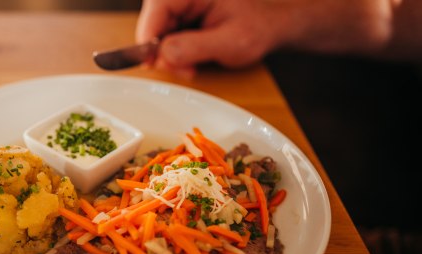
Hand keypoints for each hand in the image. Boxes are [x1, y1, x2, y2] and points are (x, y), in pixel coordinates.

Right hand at [135, 0, 399, 76]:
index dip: (147, 40)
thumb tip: (160, 55)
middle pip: (153, 20)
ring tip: (193, 65)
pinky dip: (178, 47)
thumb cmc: (263, 25)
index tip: (152, 63)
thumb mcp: (230, 41)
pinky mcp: (185, 9)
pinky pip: (170, 29)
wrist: (281, 20)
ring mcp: (184, 0)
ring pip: (159, 27)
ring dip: (171, 51)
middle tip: (184, 70)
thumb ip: (192, 47)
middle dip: (163, 49)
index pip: (155, 11)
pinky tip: (195, 55)